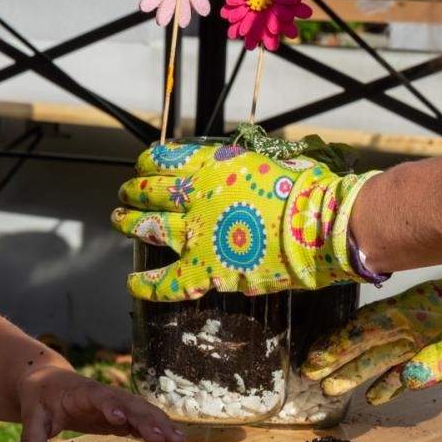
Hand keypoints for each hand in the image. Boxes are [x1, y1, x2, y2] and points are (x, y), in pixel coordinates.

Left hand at [9, 364, 183, 441]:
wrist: (46, 382)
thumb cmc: (39, 397)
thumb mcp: (31, 417)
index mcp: (83, 392)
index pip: (101, 398)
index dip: (112, 407)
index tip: (121, 419)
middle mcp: (105, 396)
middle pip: (131, 405)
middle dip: (149, 420)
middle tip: (165, 436)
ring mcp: (115, 405)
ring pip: (142, 413)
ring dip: (160, 426)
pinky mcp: (119, 416)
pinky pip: (141, 423)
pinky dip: (155, 435)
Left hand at [111, 140, 375, 301]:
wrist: (322, 227)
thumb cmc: (309, 193)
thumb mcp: (272, 161)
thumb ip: (247, 167)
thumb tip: (244, 168)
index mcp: (213, 166)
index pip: (165, 158)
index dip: (148, 161)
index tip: (143, 164)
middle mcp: (196, 197)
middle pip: (149, 191)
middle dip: (133, 191)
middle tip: (125, 193)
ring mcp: (195, 234)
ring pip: (146, 226)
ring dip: (128, 222)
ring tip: (119, 219)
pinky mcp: (204, 270)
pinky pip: (164, 280)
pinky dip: (145, 283)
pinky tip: (132, 281)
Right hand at [303, 253, 441, 405]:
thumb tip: (409, 379)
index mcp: (422, 311)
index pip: (372, 327)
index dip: (342, 344)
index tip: (316, 361)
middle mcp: (419, 323)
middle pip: (370, 342)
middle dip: (339, 357)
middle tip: (310, 376)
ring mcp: (430, 338)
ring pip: (385, 356)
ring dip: (358, 372)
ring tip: (330, 387)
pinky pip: (410, 369)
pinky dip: (392, 383)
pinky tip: (376, 395)